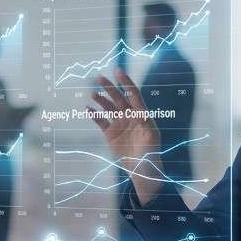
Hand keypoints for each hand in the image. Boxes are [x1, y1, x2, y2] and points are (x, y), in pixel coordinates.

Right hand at [89, 68, 162, 203]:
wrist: (142, 170)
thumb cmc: (151, 154)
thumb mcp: (151, 137)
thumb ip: (145, 123)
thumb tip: (141, 112)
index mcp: (141, 114)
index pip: (133, 94)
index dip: (126, 82)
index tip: (118, 71)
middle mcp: (130, 116)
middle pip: (118, 98)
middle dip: (109, 87)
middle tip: (99, 77)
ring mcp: (119, 124)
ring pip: (108, 107)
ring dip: (100, 99)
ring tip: (93, 94)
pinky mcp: (110, 134)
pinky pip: (101, 121)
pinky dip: (94, 114)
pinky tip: (88, 108)